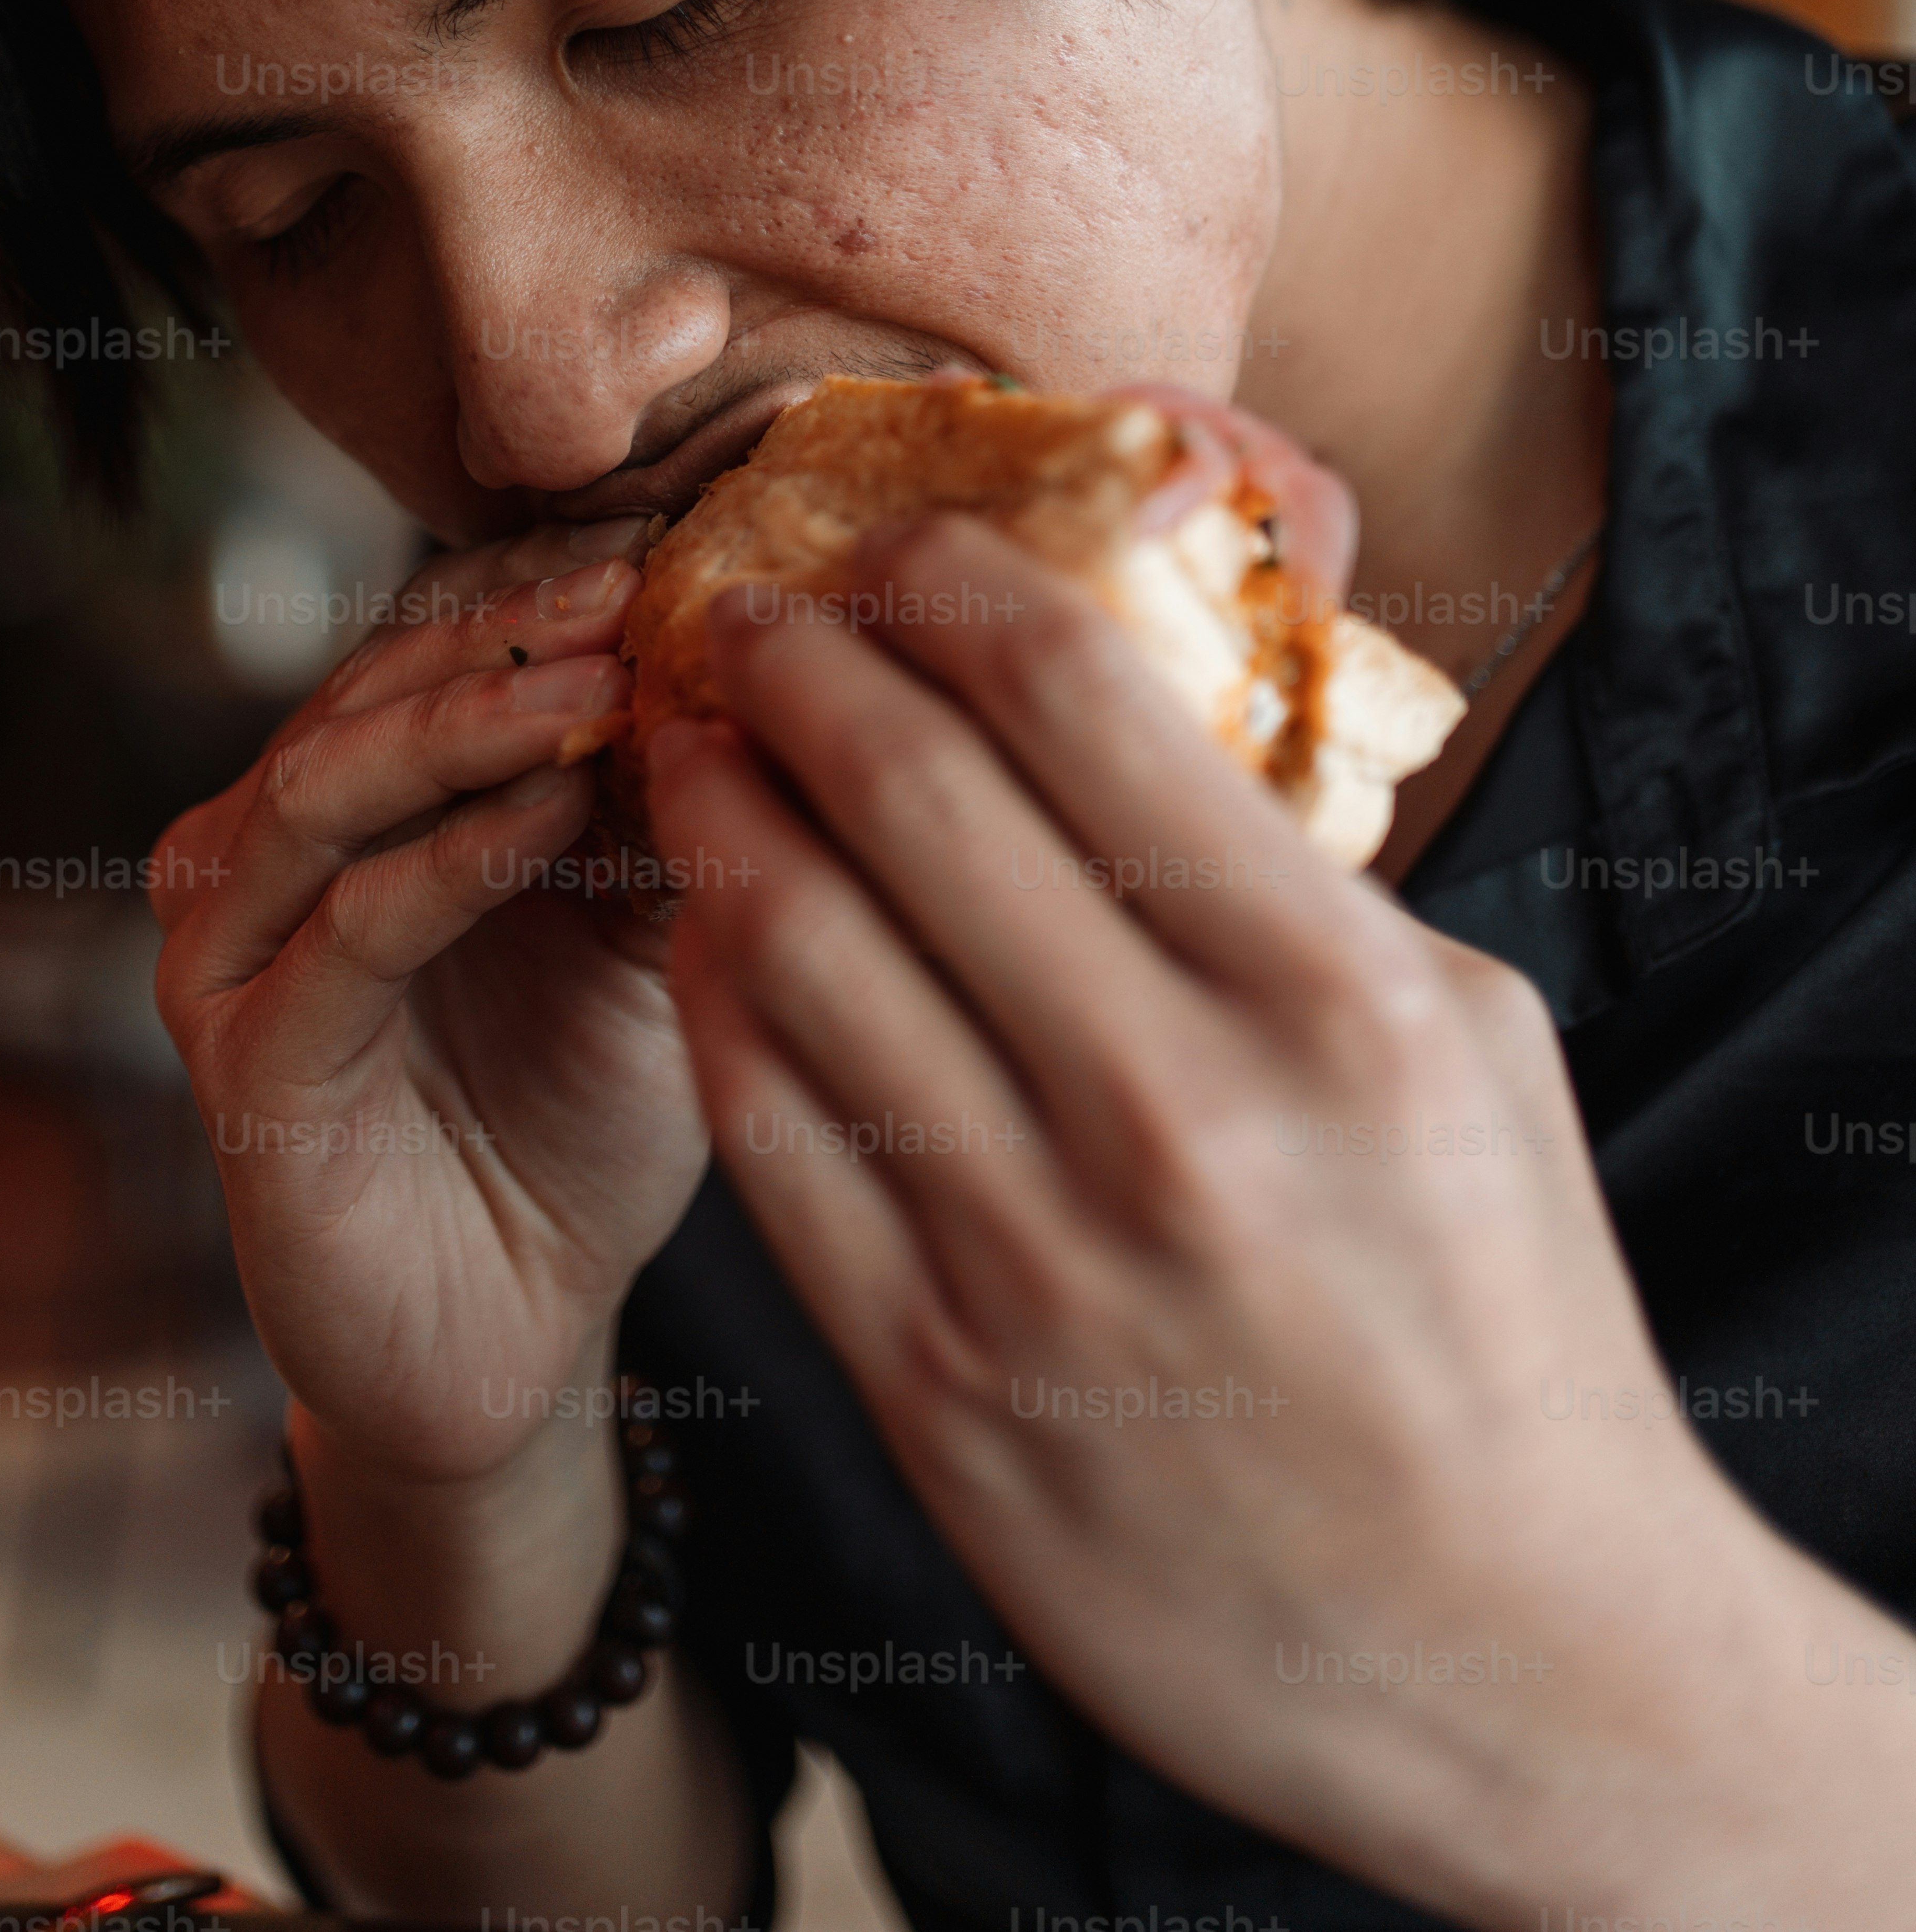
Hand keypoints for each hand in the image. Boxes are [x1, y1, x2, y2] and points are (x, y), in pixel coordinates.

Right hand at [149, 518, 708, 1479]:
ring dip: (474, 721)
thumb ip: (661, 802)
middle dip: (509, 630)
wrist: (517, 1336)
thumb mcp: (645, 927)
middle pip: (370, 688)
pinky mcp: (245, 1064)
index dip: (536, 579)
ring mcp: (233, 953)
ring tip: (603, 678)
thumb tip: (746, 648)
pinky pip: (346, 930)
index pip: (424, 640)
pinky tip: (552, 811)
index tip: (668, 528)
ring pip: (333, 784)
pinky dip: (451, 859)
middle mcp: (259, 848)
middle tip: (636, 577)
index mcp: (345, 795)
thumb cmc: (578, 1116)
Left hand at [641, 401, 1811, 1924]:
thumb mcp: (1467, 1043)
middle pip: (911, 798)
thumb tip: (1139, 718)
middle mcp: (1174, 1112)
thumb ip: (1300, 885)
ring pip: (800, 950)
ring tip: (691, 740)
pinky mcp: (937, 1380)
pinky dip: (718, 996)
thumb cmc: (1500, 1314)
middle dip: (798, 665)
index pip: (1080, 705)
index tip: (898, 546)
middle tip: (743, 609)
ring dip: (720, 810)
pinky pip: (773, 1132)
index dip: (956, 586)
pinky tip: (703, 923)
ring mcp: (1037, 1255)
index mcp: (1327, 998)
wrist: (1509, 1655)